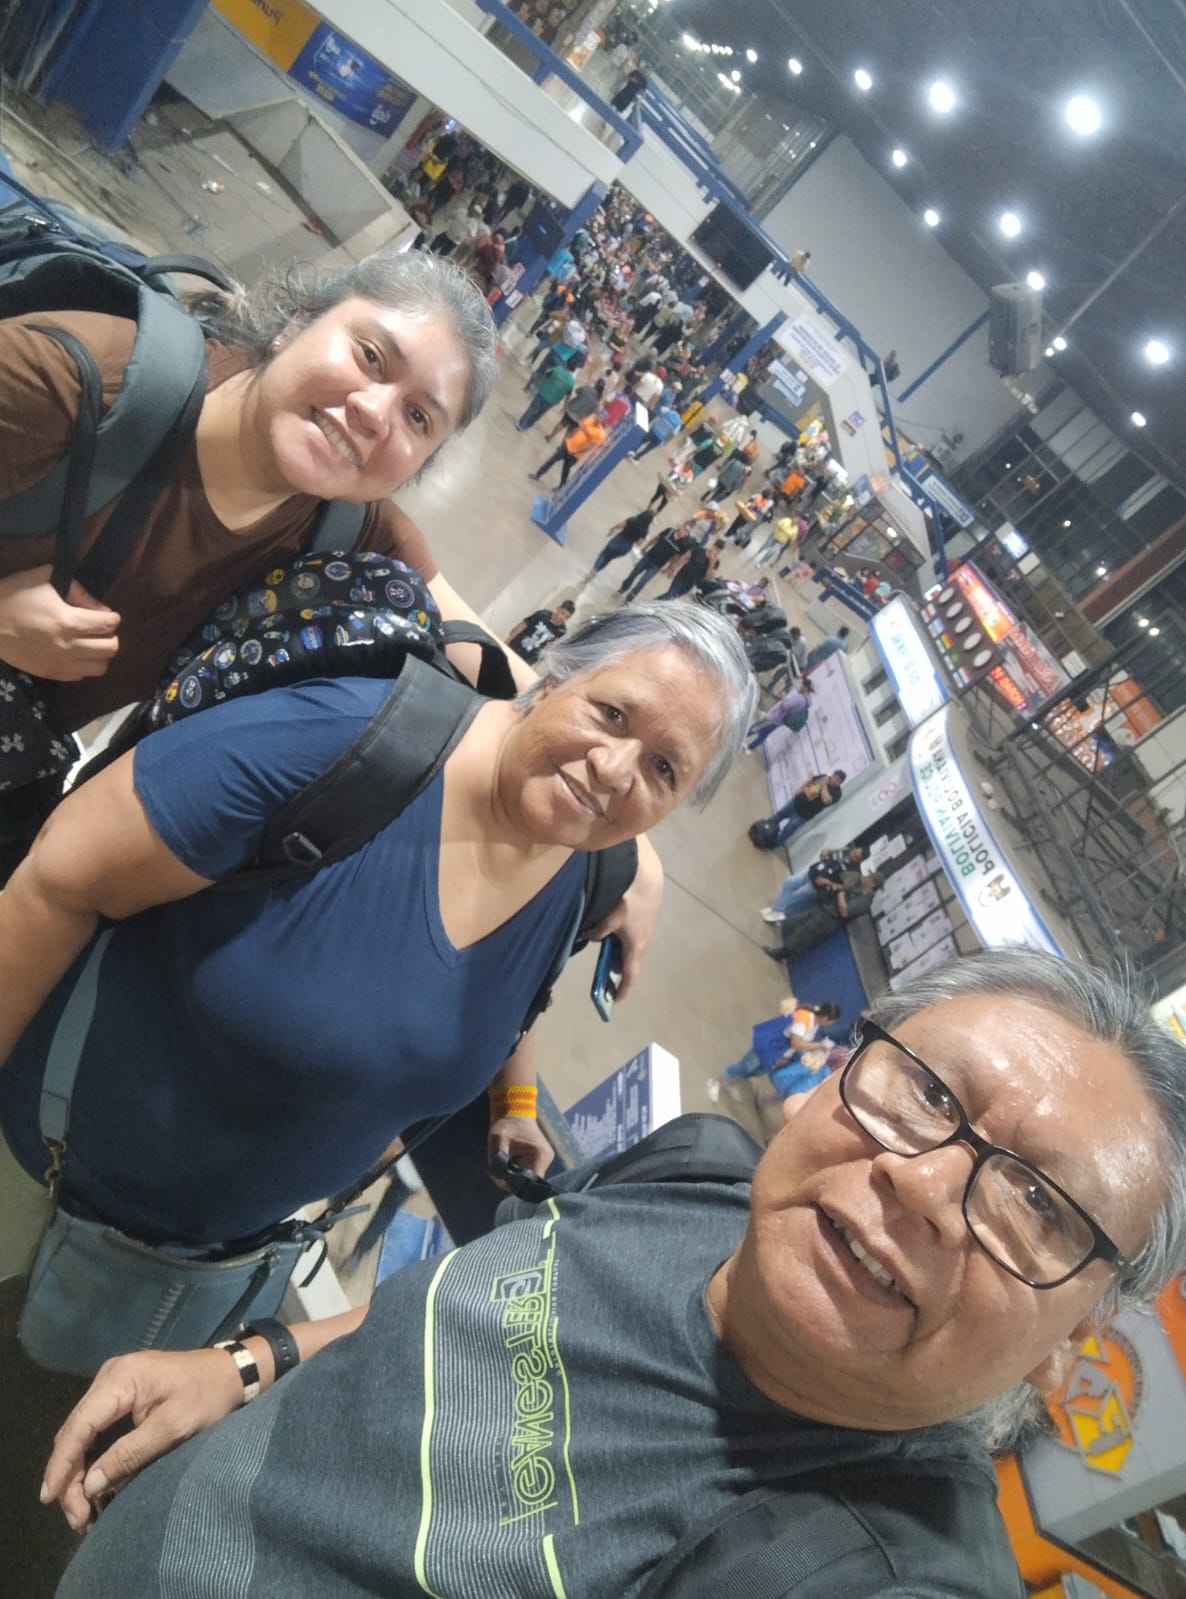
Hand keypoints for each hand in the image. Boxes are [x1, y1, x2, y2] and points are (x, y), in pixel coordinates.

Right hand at [0, 566, 119, 680]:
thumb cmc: (14, 594)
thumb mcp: (46, 579)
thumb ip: (79, 591)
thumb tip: (101, 608)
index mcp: (68, 620)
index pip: (109, 624)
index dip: (112, 617)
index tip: (104, 614)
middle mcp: (68, 646)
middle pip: (111, 648)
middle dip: (110, 635)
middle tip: (99, 629)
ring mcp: (60, 663)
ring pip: (100, 667)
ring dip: (100, 654)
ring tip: (90, 643)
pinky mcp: (50, 674)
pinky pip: (82, 676)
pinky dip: (85, 665)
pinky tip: (75, 653)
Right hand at [41, 1347, 241, 1532]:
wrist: (231, 1372)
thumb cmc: (207, 1397)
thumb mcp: (173, 1428)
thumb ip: (130, 1454)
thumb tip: (90, 1485)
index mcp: (121, 1379)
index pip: (79, 1424)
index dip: (61, 1463)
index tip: (49, 1497)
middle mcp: (109, 1378)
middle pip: (76, 1432)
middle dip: (71, 1477)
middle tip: (78, 1518)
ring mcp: (113, 1385)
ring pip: (83, 1434)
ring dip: (80, 1472)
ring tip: (83, 1512)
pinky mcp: (120, 1396)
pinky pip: (97, 1430)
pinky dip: (93, 1459)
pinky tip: (96, 1488)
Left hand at [489, 1114, 553, 1179]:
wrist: (515, 1113)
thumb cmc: (506, 1125)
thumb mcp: (497, 1141)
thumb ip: (497, 1163)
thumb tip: (501, 1182)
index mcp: (540, 1155)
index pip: (530, 1182)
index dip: (515, 1185)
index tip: (501, 1178)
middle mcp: (547, 1160)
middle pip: (529, 1182)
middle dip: (512, 1179)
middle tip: (498, 1169)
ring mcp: (546, 1160)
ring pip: (528, 1178)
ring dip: (514, 1174)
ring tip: (504, 1161)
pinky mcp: (541, 1159)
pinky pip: (528, 1172)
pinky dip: (518, 1170)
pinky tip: (510, 1160)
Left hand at [590, 834, 662, 999]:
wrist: (646, 875)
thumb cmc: (627, 899)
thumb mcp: (609, 917)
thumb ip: (600, 931)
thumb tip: (594, 938)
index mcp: (635, 946)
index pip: (630, 975)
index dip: (623, 989)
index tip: (616, 999)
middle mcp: (644, 941)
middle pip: (632, 962)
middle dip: (619, 970)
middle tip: (607, 975)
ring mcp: (649, 929)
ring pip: (635, 947)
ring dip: (623, 953)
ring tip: (609, 952)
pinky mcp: (648, 917)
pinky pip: (637, 935)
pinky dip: (627, 940)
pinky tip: (617, 931)